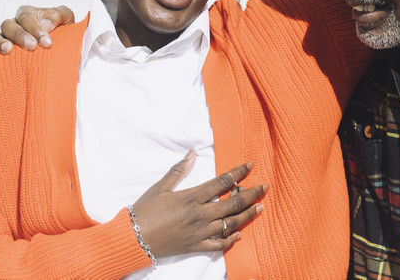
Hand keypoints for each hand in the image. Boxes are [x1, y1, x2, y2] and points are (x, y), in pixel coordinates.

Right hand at [0, 5, 75, 62]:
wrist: (61, 53)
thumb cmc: (63, 34)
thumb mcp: (66, 20)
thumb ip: (59, 15)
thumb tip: (45, 23)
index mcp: (27, 15)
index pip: (26, 16)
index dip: (35, 28)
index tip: (46, 43)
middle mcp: (13, 26)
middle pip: (8, 24)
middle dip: (19, 35)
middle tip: (32, 47)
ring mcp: (3, 40)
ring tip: (8, 51)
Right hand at [131, 151, 266, 256]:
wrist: (134, 239)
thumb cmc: (145, 210)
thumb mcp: (160, 187)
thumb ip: (179, 170)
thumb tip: (193, 153)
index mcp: (192, 197)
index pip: (222, 182)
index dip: (238, 173)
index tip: (250, 165)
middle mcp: (200, 215)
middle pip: (232, 203)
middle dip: (251, 194)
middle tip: (265, 186)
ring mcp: (200, 233)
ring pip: (231, 224)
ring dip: (247, 215)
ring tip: (260, 207)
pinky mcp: (196, 247)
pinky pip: (219, 245)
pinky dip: (232, 240)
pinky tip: (240, 234)